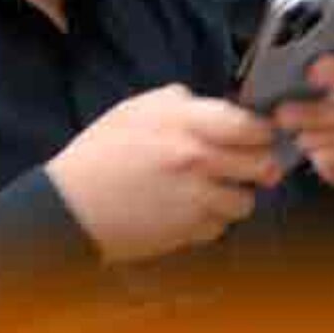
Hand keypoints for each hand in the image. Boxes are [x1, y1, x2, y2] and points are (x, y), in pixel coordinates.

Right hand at [45, 83, 281, 263]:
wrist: (72, 204)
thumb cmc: (102, 153)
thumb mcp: (139, 108)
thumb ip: (182, 102)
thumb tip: (214, 105)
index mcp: (187, 124)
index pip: (252, 126)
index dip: (261, 130)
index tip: (259, 134)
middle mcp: (198, 160)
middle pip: (261, 164)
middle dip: (258, 163)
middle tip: (248, 163)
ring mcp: (195, 198)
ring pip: (245, 200)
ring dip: (236, 195)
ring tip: (216, 189)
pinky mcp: (187, 231)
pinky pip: (220, 226)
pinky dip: (213, 219)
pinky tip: (193, 209)